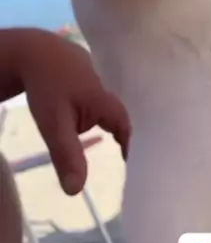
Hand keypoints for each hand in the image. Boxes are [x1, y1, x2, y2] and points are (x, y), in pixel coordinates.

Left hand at [17, 30, 129, 194]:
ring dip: (120, 125)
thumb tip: (76, 192)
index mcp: (108, 103)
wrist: (34, 50)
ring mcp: (103, 84)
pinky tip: (103, 123)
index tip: (144, 166)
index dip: (136, 148)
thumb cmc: (47, 87)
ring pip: (115, 110)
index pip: (130, 131)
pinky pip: (106, 101)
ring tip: (126, 145)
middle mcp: (111, 93)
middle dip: (134, 137)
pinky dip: (106, 114)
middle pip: (126, 120)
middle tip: (141, 158)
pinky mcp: (93, 80)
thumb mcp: (53, 124)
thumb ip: (67, 156)